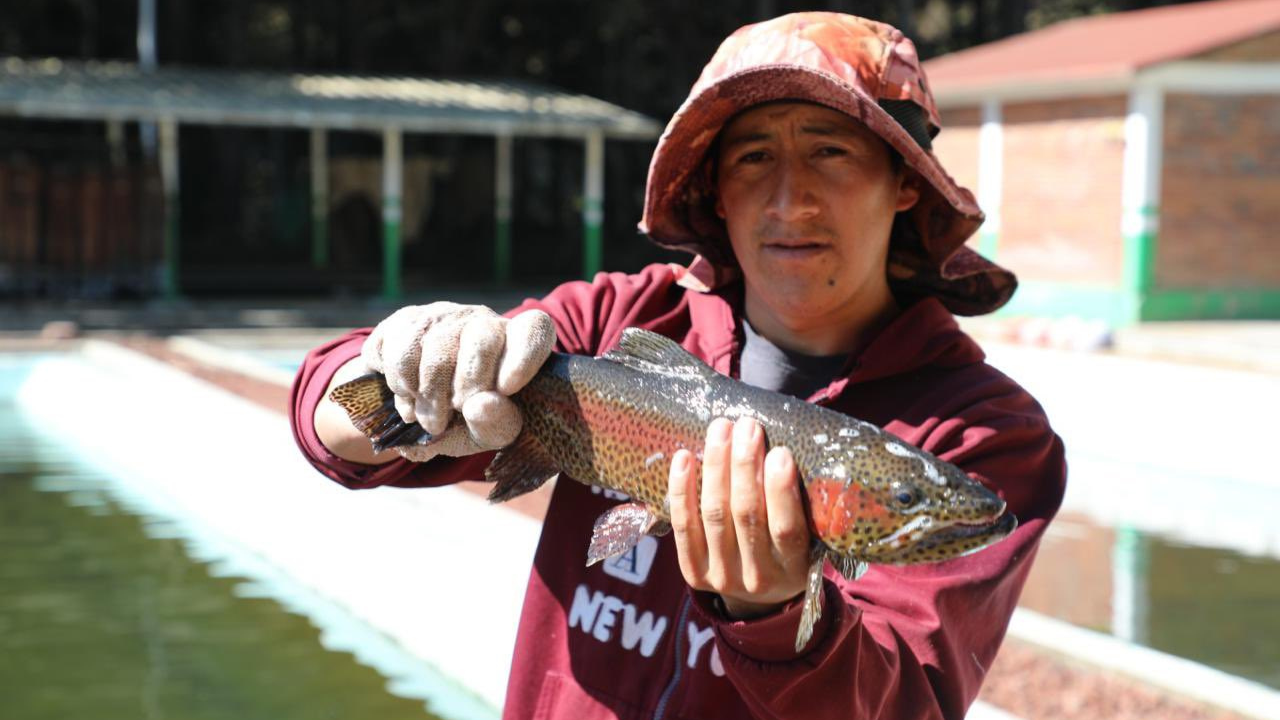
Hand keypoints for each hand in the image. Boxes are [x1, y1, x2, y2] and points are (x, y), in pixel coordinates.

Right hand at [361, 302, 555, 461]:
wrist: (418, 410)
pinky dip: (402, 386)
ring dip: (429, 395)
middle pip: (482, 338)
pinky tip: (410, 398)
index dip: (523, 355)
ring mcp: (444, 315)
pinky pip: (402, 350)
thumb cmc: (469, 419)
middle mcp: (483, 320)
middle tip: (457, 412)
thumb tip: (480, 407)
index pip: (534, 329)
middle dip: (466, 386)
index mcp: (517, 343)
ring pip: (436, 346)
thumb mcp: (489, 432)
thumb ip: (495, 423)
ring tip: (431, 419)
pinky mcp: (406, 319)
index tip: (507, 388)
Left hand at [668, 416, 810, 618]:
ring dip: (715, 466)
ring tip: (721, 429)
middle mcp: (758, 576)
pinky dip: (681, 489)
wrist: (760, 600)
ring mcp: (722, 576)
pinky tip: (684, 457)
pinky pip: (683, 526)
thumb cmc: (788, 551)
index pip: (787, 528)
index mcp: (794, 568)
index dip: (781, 490)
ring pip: (714, 514)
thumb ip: (802, 504)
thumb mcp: (810, 539)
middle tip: (747, 426)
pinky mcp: (693, 573)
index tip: (780, 452)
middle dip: (744, 465)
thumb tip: (788, 445)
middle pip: (746, 514)